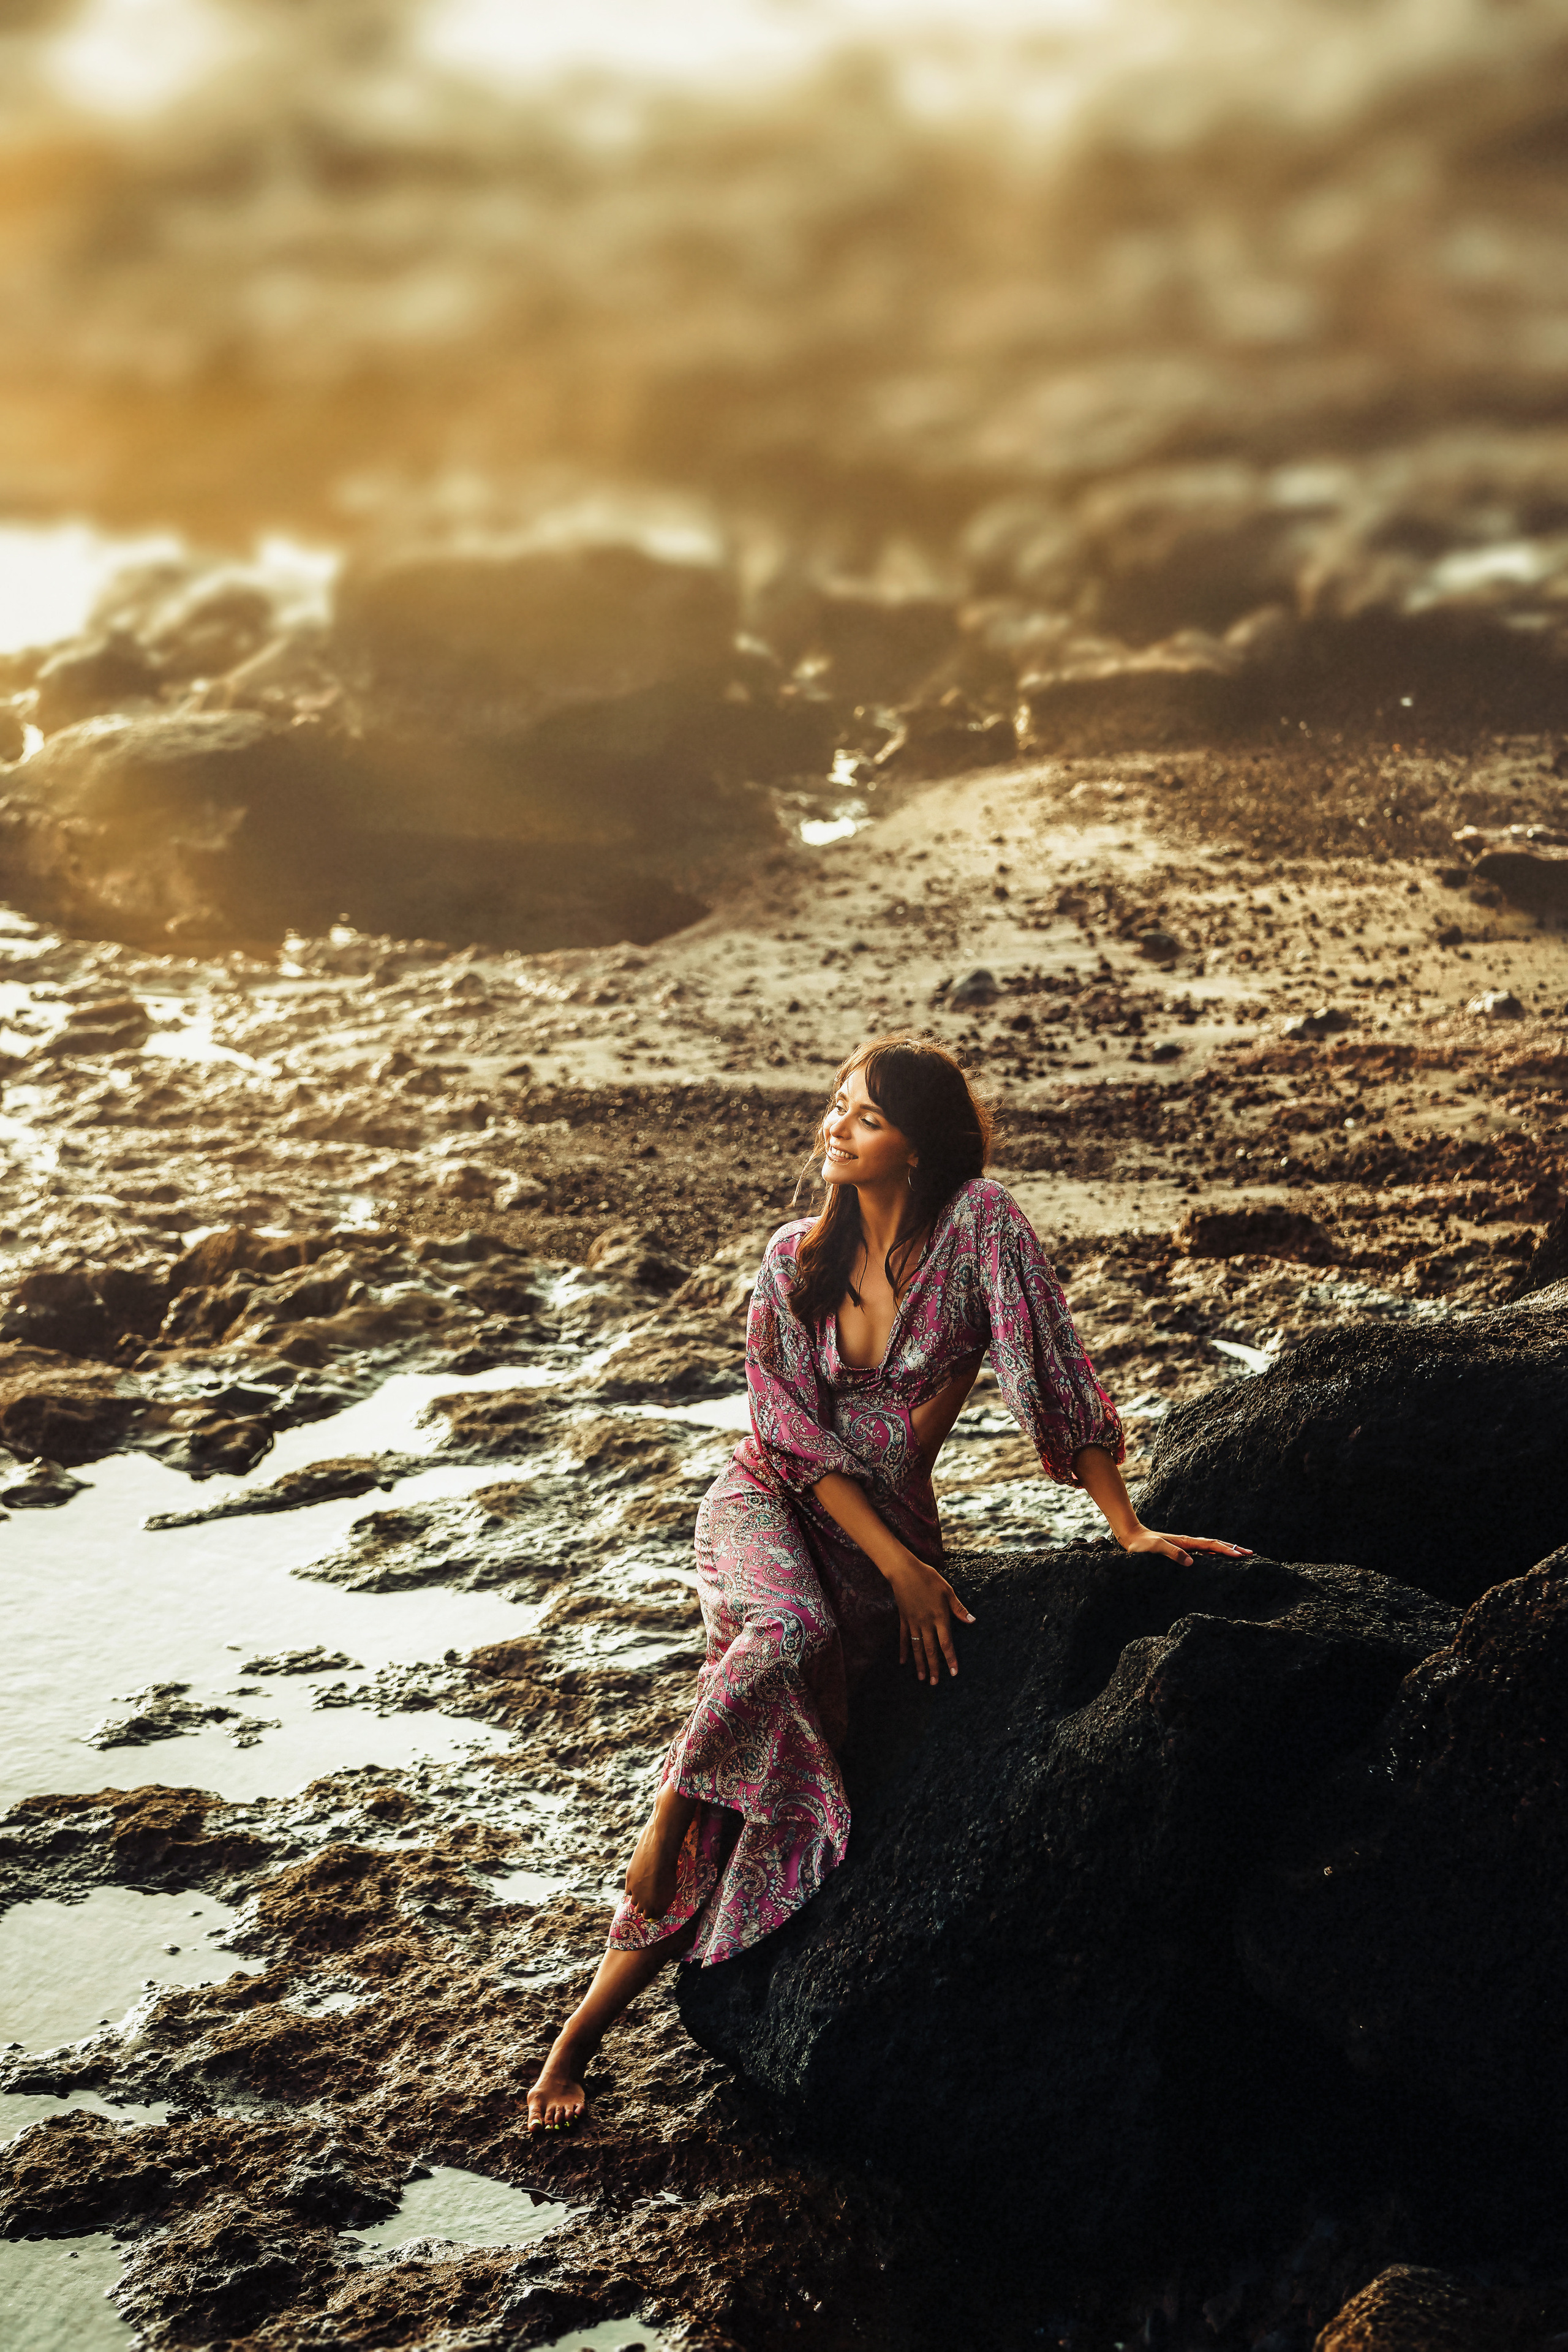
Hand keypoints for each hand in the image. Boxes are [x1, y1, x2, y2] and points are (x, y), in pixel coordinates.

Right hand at [885, 1552, 975, 1683]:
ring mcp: (913, 1622)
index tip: (954, 1673)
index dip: (950, 1659)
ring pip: (917, 1647)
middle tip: (935, 1683)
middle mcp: (926, 1623)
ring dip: (920, 1663)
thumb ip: (959, 1609)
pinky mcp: (904, 1619)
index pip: (946, 1643)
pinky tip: (903, 1662)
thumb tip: (972, 1621)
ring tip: (922, 1678)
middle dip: (934, 1667)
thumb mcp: (947, 1591)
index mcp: (939, 1617)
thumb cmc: (929, 1578)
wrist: (904, 1571)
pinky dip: (903, 1650)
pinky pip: (903, 1638)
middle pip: (931, 1650)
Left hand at [1120, 1525, 1251, 1566]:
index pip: (1211, 1545)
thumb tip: (1192, 1562)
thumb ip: (1172, 1553)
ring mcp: (1185, 1546)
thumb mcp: (1155, 1548)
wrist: (1131, 1537)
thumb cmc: (1141, 1544)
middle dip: (1232, 1548)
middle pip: (1215, 1545)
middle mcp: (1188, 1543)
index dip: (1226, 1550)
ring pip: (1210, 1548)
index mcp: (1185, 1542)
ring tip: (1239, 1555)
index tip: (1240, 1555)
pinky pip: (1202, 1552)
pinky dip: (1214, 1554)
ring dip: (1225, 1551)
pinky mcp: (1180, 1550)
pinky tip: (1217, 1559)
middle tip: (1250, 1553)